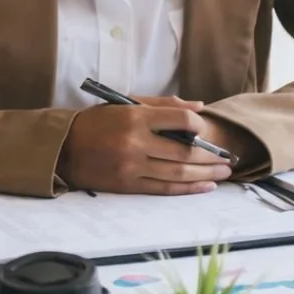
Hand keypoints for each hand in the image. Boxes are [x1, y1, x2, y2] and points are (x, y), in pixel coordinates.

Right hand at [58, 97, 234, 195]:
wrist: (65, 149)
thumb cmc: (98, 122)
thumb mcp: (125, 104)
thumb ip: (162, 105)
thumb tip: (198, 107)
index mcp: (135, 117)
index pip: (179, 120)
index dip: (199, 125)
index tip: (207, 129)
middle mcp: (135, 142)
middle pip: (184, 152)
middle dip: (211, 155)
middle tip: (228, 158)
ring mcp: (133, 167)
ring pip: (178, 173)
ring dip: (206, 174)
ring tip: (223, 172)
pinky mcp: (129, 186)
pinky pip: (165, 189)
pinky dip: (188, 188)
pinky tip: (205, 185)